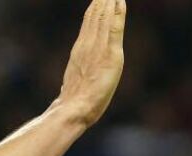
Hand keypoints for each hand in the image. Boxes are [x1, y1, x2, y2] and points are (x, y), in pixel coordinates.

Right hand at [55, 0, 125, 127]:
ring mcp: (97, 48)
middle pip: (95, 16)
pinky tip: (119, 0)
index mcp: (79, 52)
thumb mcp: (73, 85)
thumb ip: (78, 76)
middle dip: (101, 1)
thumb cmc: (73, 105)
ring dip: (108, 1)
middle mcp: (87, 45)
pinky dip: (116, 12)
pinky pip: (114, 26)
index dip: (94, 9)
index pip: (88, 24)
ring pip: (104, 17)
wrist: (73, 109)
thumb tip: (73, 83)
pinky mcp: (110, 53)